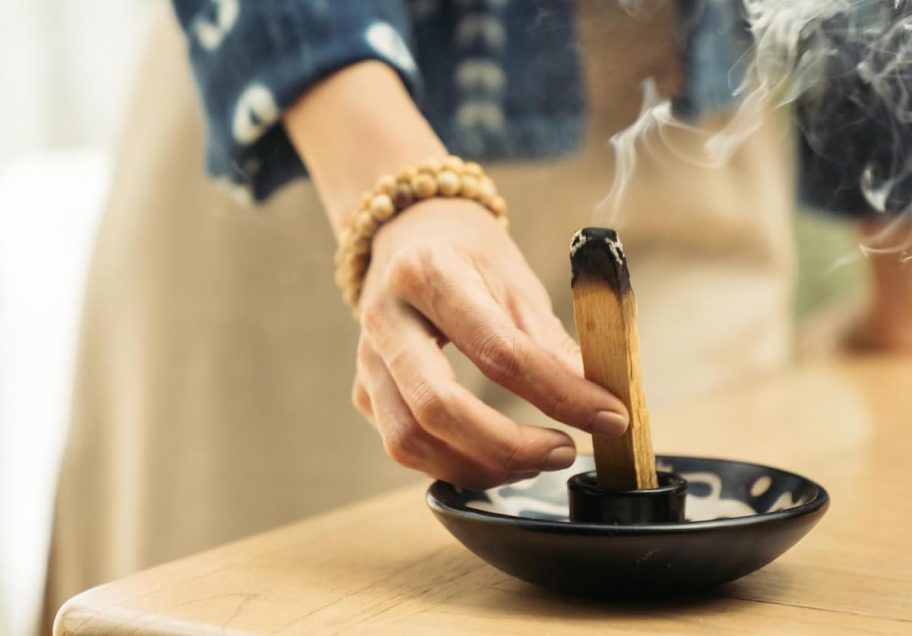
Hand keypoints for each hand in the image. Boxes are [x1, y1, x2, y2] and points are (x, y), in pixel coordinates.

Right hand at [352, 198, 629, 488]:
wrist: (412, 236)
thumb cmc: (469, 256)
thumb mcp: (517, 283)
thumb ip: (551, 345)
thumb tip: (600, 403)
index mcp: (428, 274)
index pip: (498, 350)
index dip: (560, 394)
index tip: (610, 417)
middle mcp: (385, 316)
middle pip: (437, 407)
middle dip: (509, 446)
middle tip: (563, 451)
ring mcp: (366, 358)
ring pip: (410, 440)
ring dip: (481, 466)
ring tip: (533, 459)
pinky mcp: (363, 390)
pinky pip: (404, 445)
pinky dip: (456, 463)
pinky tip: (495, 455)